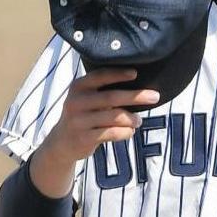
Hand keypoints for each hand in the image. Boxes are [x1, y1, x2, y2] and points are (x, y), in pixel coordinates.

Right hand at [30, 68, 158, 196]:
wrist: (61, 143)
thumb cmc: (84, 115)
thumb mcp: (87, 99)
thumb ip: (104, 91)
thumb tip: (140, 85)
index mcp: (78, 87)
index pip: (100, 76)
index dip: (118, 74)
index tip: (136, 73)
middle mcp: (76, 102)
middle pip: (112, 97)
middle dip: (136, 96)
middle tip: (155, 96)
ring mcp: (78, 121)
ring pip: (114, 117)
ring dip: (132, 118)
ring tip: (139, 120)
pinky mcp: (83, 138)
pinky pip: (112, 133)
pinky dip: (126, 132)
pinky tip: (130, 131)